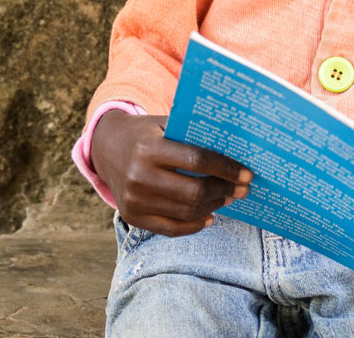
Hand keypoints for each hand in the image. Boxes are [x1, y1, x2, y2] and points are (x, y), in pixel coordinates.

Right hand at [89, 112, 252, 235]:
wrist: (106, 147)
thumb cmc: (145, 133)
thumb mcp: (164, 124)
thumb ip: (192, 135)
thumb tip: (236, 149)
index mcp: (149, 147)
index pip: (197, 160)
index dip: (226, 169)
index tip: (247, 174)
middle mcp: (139, 175)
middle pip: (194, 191)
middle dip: (224, 190)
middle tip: (242, 189)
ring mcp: (134, 200)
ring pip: (186, 213)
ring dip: (213, 206)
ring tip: (227, 198)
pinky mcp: (132, 217)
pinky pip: (171, 229)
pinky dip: (195, 225)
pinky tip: (209, 215)